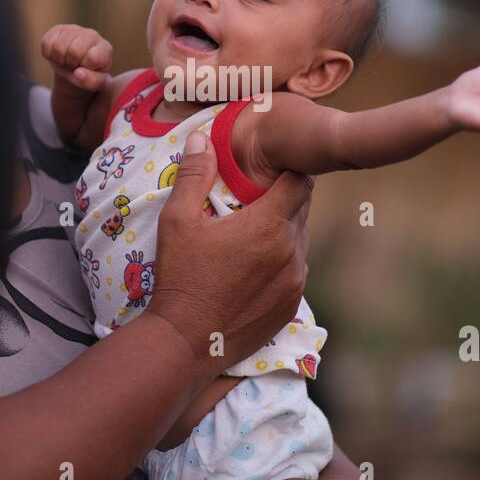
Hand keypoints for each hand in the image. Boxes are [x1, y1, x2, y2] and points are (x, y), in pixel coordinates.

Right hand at [40, 24, 112, 93]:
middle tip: (74, 66)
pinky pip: (46, 43)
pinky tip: (58, 55)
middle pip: (74, 51)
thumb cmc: (88, 76)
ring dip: (59, 59)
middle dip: (71, 64)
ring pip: (58, 46)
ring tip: (66, 61)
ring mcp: (74, 29)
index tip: (85, 70)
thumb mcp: (94, 83)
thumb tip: (78, 73)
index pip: (93, 57)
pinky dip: (49, 54)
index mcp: (105, 49)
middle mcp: (92, 35)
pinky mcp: (58, 29)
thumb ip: (91, 81)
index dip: (85, 68)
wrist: (74, 69)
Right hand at [148, 131, 312, 372]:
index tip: (274, 169)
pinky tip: (255, 266)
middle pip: (302, 209)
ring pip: (300, 241)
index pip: (300, 182)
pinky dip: (282, 262)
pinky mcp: (291, 305)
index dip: (290, 171)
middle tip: (258, 198)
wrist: (186, 341)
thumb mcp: (177, 221)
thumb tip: (201, 137)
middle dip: (285, 199)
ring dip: (284, 232)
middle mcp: (290, 251)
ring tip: (253, 234)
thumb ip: (194, 175)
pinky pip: (296, 271)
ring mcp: (295, 281)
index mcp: (268, 225)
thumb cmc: (180, 277)